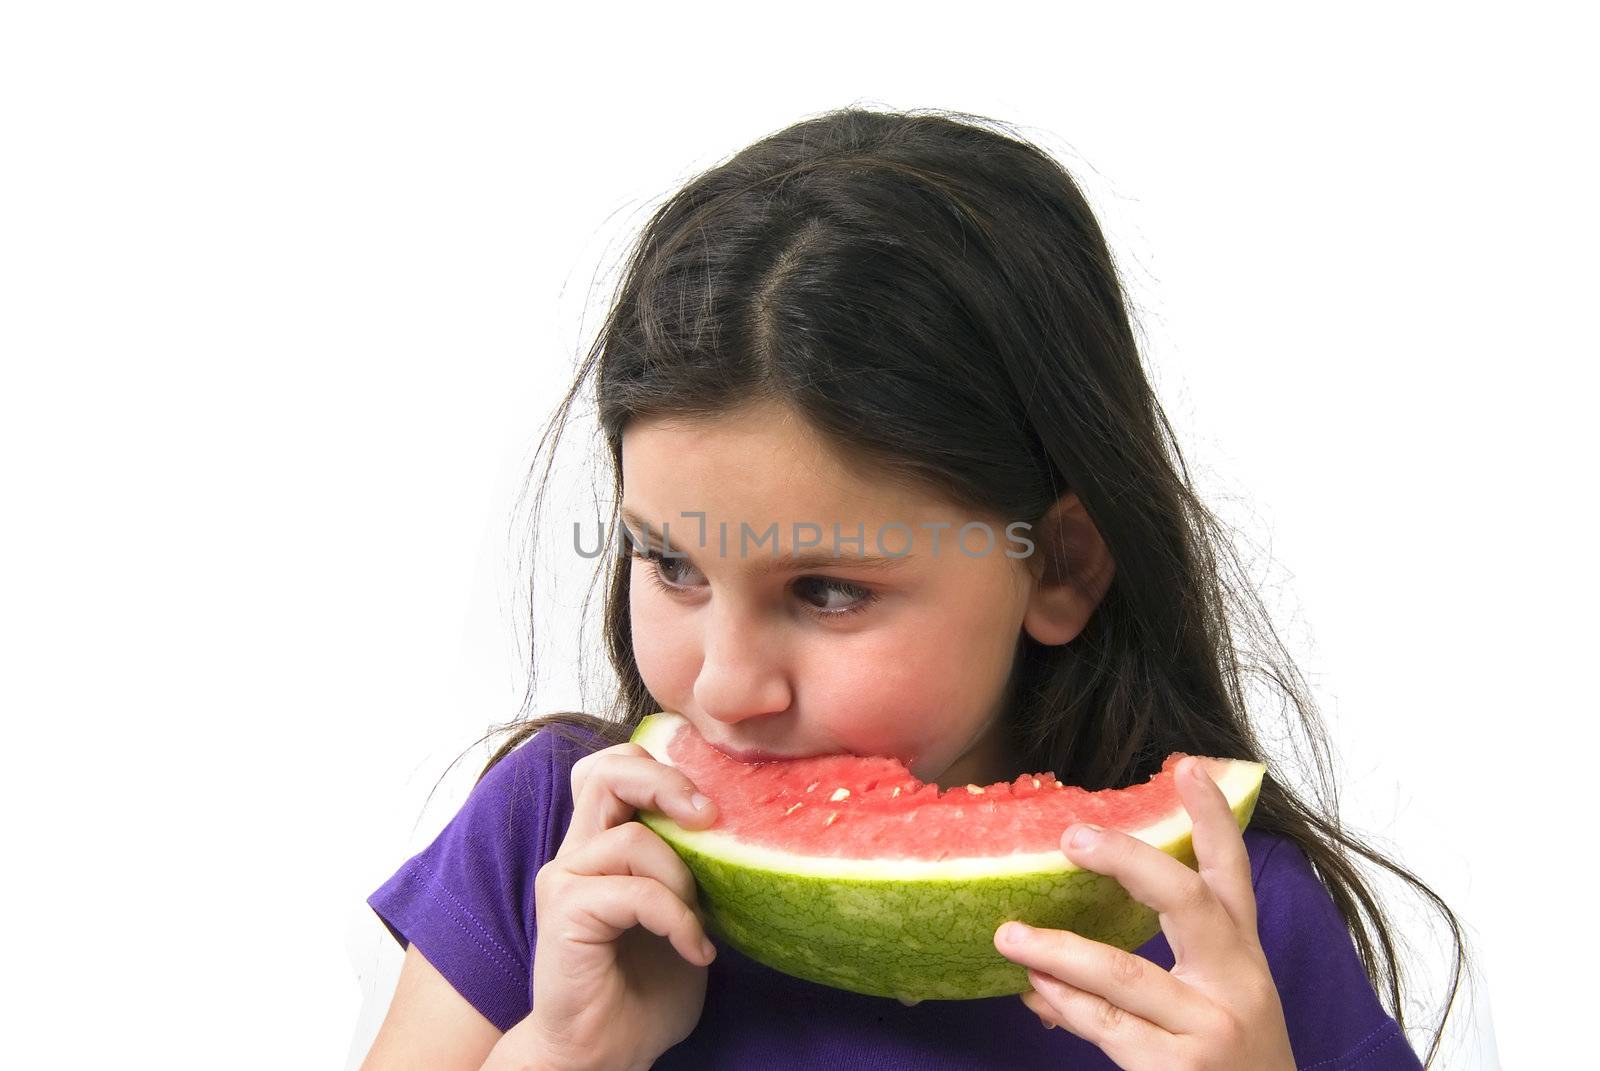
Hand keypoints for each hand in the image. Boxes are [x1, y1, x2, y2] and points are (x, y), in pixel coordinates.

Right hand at [507, 742, 719, 1070]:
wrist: (603, 1053)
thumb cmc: (645, 989)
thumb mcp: (686, 914)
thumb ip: (695, 868)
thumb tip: (745, 827)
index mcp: (602, 843)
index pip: (615, 767)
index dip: (660, 767)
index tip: (712, 802)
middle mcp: (577, 851)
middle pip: (606, 771)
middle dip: (666, 782)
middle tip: (708, 817)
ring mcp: (565, 879)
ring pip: (631, 837)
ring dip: (680, 877)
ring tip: (697, 923)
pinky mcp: (564, 912)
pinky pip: (634, 892)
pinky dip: (675, 918)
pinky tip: (694, 951)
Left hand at [993, 757, 1294, 1069]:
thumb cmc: (1229, 1060)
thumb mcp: (1219, 999)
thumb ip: (1162, 965)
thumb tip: (1068, 940)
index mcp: (1244, 956)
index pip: (1231, 873)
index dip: (1211, 818)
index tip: (1187, 766)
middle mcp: (1236, 983)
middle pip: (1185, 901)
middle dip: (1128, 860)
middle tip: (1072, 836)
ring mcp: (1210, 1027)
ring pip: (1124, 973)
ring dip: (1057, 950)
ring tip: (1009, 934)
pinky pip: (1107, 1026)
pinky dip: (1065, 1005)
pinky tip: (1036, 992)